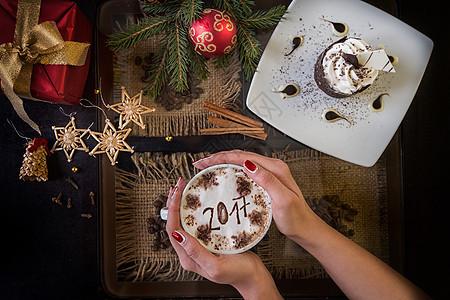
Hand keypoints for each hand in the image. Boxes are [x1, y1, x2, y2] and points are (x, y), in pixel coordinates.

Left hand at [165, 176, 281, 299]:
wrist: (253, 276)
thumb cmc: (238, 273)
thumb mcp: (216, 265)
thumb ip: (196, 252)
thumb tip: (178, 235)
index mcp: (188, 258)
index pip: (173, 230)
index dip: (172, 209)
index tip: (177, 193)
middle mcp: (189, 251)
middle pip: (175, 223)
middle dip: (174, 202)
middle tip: (179, 184)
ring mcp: (198, 245)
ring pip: (184, 221)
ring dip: (181, 203)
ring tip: (183, 188)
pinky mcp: (207, 240)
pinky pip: (195, 222)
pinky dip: (193, 208)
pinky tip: (196, 199)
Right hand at [192, 150, 320, 240]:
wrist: (305, 227)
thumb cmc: (296, 217)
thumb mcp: (283, 200)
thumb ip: (268, 181)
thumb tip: (250, 165)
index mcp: (275, 168)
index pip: (243, 156)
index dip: (222, 157)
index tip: (206, 161)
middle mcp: (271, 167)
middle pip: (240, 156)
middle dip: (218, 158)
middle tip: (200, 164)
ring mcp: (268, 174)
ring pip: (241, 162)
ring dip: (223, 163)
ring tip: (207, 168)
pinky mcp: (265, 181)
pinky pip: (244, 172)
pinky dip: (230, 171)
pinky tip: (223, 177)